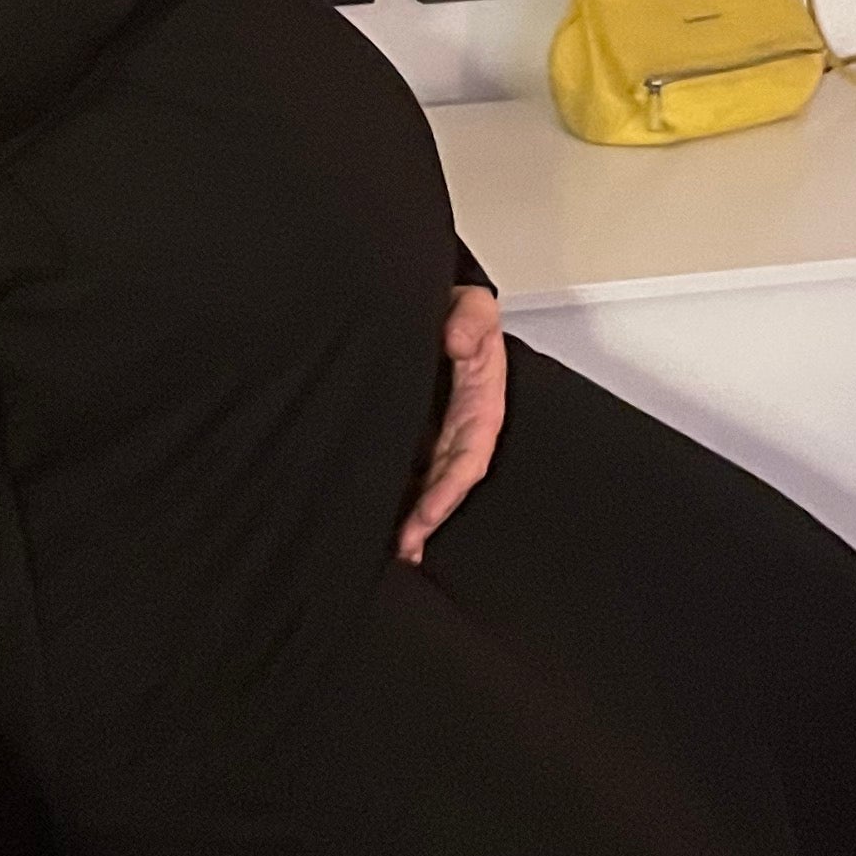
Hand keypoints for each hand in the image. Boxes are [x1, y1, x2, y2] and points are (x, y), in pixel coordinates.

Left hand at [399, 285, 504, 564]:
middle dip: (428, 519)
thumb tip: (459, 340)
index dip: (449, 490)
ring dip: (412, 517)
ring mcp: (434, 431)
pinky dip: (396, 496)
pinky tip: (375, 520)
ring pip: (426, 483)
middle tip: (404, 549)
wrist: (437, 305)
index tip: (429, 514)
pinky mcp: (412, 431)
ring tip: (392, 551)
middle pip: (445, 482)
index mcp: (480, 403)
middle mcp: (458, 425)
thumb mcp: (472, 304)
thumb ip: (472, 317)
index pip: (468, 457)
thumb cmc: (459, 310)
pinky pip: (406, 469)